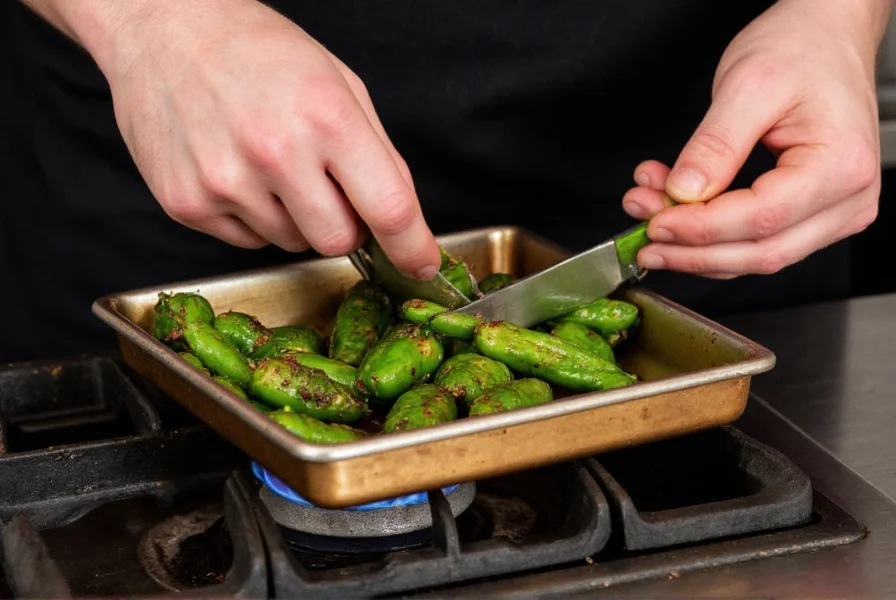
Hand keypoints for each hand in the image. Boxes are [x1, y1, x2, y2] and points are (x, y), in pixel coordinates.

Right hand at [88, 0, 441, 278]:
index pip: (388, 208)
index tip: (422, 266)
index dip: (412, 248)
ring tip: (267, 162)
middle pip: (337, 241)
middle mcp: (274, 153)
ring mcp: (225, 182)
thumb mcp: (338, 83)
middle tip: (322, 182)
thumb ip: (379, 154)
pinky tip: (236, 170)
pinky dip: (253, 217)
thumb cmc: (256, 50)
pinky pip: (247, 242)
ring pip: (291, 243)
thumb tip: (402, 218)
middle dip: (342, 223)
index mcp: (325, 116)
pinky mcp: (187, 203)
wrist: (163, 29)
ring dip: (294, 217)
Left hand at [621, 0, 886, 278]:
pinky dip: (709, 236)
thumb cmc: (800, 50)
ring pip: (754, 256)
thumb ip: (714, 146)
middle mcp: (848, 200)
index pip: (760, 219)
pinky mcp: (813, 217)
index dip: (699, 229)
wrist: (824, 38)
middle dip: (691, 248)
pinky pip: (756, 241)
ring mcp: (834, 214)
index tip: (655, 222)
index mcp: (841, 166)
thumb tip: (683, 195)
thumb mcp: (748, 85)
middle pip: (759, 252)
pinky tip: (674, 211)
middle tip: (643, 235)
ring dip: (694, 246)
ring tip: (649, 215)